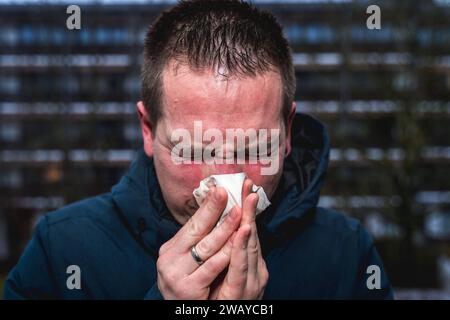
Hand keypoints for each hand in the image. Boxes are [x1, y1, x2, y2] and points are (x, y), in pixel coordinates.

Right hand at [156, 186, 241, 298]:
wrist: (182, 313)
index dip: (207, 206)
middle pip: (197, 230)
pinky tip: (236, 242)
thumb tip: (214, 210)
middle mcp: (169, 259)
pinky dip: (224, 254)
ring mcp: (176, 274)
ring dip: (224, 228)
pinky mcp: (187, 289)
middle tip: (228, 191)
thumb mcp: (188, 260)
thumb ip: (198, 241)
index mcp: (170, 249)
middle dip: (214, 209)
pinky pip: (210, 268)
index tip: (220, 189)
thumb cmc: (190, 283)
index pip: (192, 223)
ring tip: (239, 212)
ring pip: (206, 248)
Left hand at [209, 179, 268, 299]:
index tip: (246, 186)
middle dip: (250, 209)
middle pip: (252, 235)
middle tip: (249, 185)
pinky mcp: (241, 292)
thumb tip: (226, 228)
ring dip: (249, 222)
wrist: (224, 317)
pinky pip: (241, 267)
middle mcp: (256, 270)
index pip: (249, 231)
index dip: (248, 208)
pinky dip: (242, 248)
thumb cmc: (222, 298)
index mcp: (251, 263)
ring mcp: (252, 281)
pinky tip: (243, 231)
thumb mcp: (228, 271)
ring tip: (247, 202)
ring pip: (250, 248)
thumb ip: (230, 252)